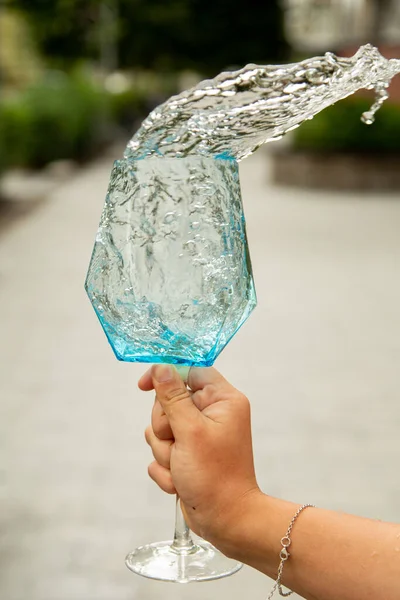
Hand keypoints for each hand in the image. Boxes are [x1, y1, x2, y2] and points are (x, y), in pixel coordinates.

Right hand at [139, 364, 260, 552]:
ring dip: (165, 451)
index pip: (190, 371)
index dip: (165, 375)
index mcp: (223, 400)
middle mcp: (212, 413)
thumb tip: (160, 368)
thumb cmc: (214, 475)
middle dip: (166, 428)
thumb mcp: (190, 431)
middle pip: (169, 401)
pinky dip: (166, 468)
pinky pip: (161, 450)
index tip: (143, 386)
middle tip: (178, 444)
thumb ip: (172, 397)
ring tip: (181, 467)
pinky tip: (180, 481)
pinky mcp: (187, 454)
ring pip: (161, 429)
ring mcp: (198, 435)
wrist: (224, 519)